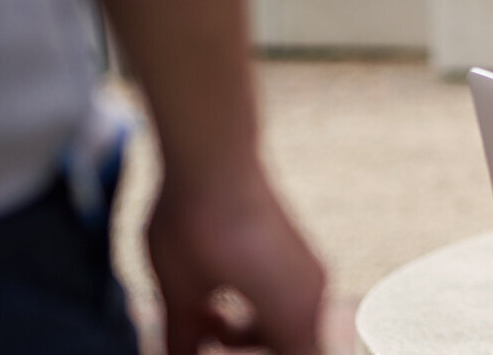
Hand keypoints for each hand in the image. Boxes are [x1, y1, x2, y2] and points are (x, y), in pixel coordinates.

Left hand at [148, 164, 325, 353]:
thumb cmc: (197, 225)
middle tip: (205, 342)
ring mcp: (308, 270)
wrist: (214, 157)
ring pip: (288, 328)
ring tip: (203, 322)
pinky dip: (255, 313)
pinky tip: (215, 296)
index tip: (219, 352)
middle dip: (248, 352)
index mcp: (293, 314)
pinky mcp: (296, 252)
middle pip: (293, 349)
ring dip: (249, 336)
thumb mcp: (180, 296)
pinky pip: (285, 302)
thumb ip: (183, 343)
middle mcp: (312, 294)